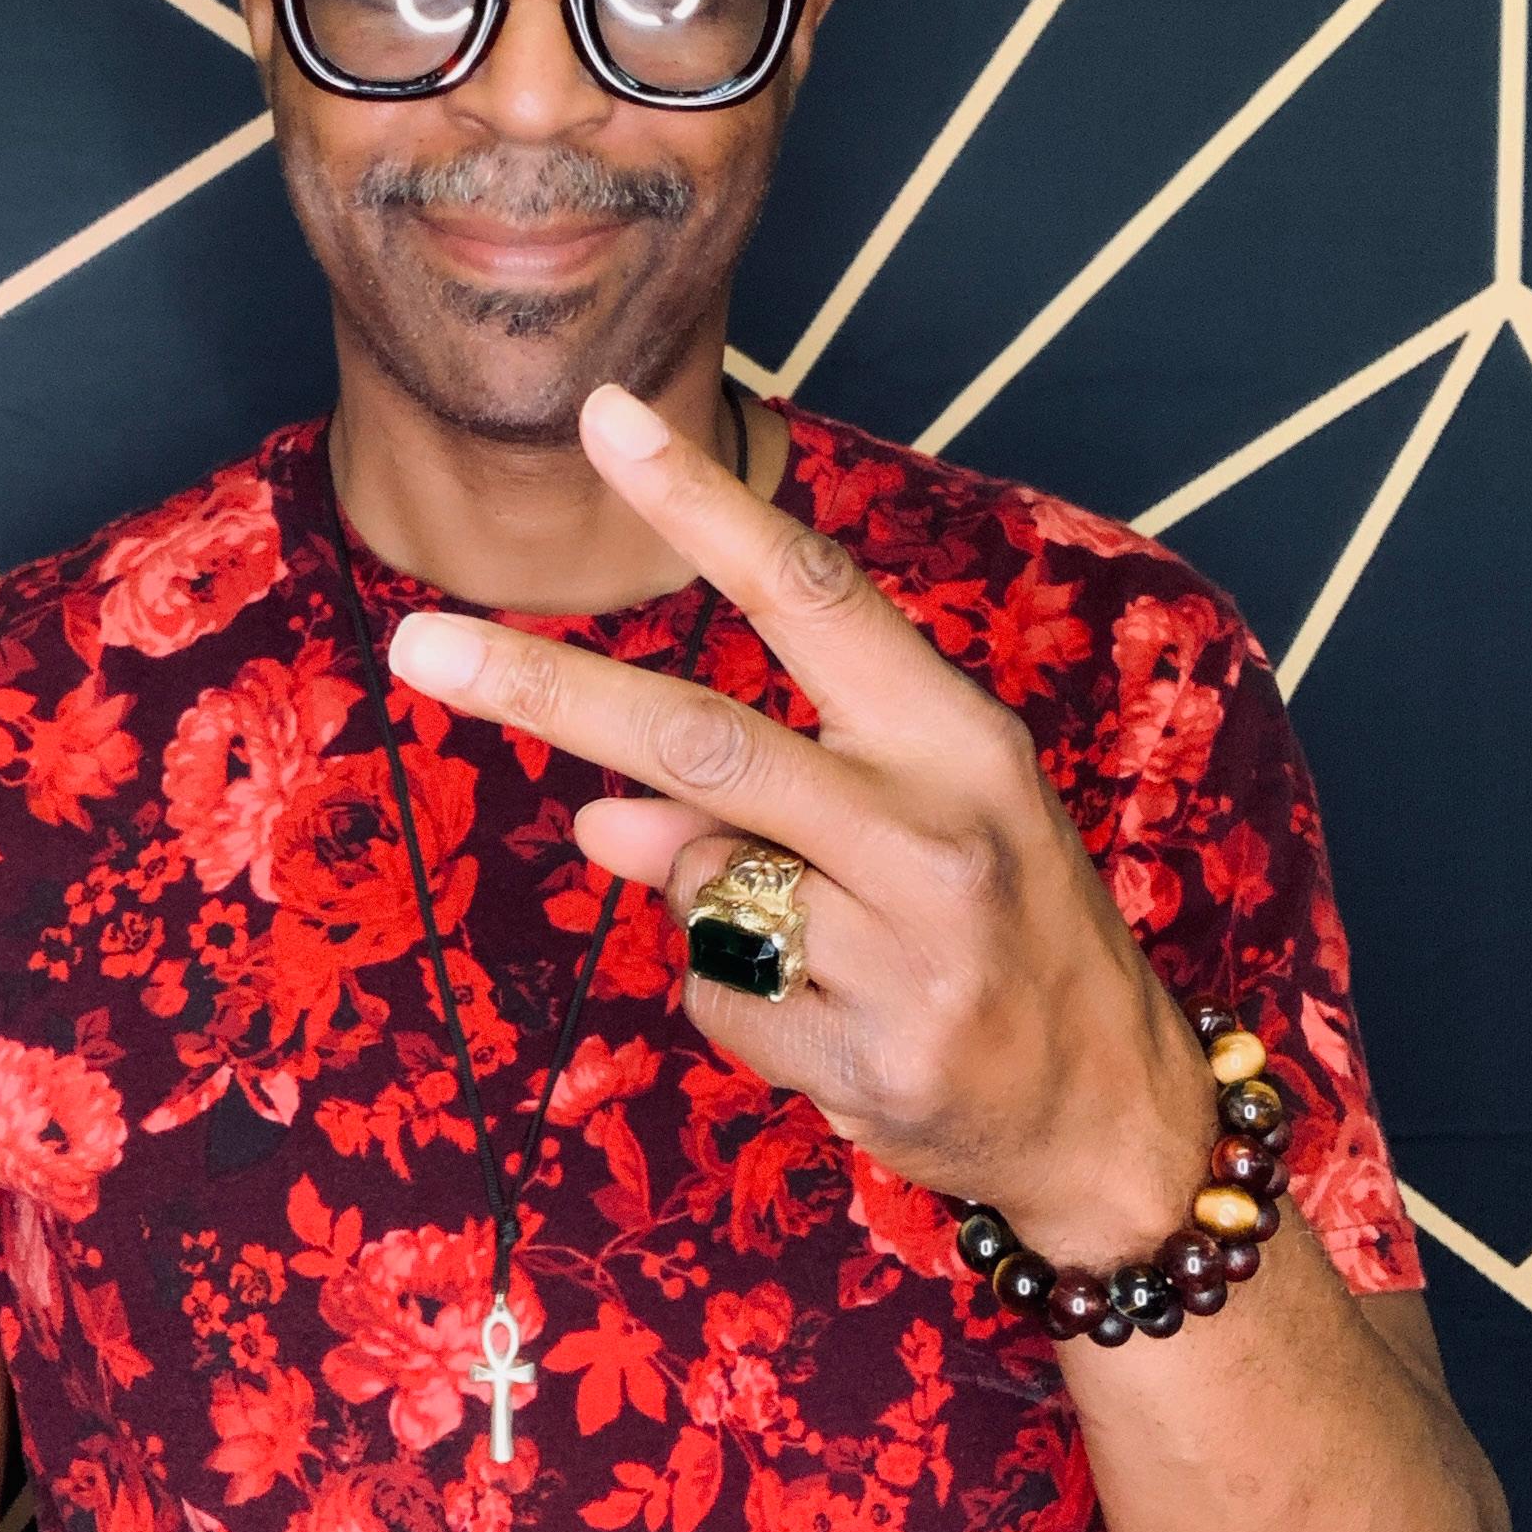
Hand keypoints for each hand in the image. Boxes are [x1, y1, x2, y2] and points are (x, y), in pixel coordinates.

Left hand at [386, 384, 1218, 1267]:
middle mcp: (935, 831)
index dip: (703, 503)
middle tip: (420, 645)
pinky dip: (741, 1006)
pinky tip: (836, 1022)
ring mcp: (905, 954)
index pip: (811, 594)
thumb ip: (764, 794)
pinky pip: (716, 1000)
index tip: (604, 418)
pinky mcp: (867, 1060)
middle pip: (700, 739)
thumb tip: (603, 815)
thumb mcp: (916, 827)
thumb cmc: (1000, 930)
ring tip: (829, 949)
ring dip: (712, 905)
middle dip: (545, 689)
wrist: (1111, 1113)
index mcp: (956, 738)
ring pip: (696, 888)